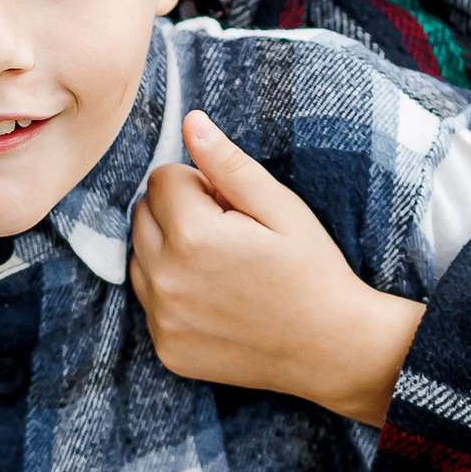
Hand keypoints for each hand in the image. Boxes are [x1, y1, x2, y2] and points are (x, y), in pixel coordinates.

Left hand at [131, 111, 425, 425]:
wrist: (331, 348)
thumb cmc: (312, 270)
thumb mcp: (279, 207)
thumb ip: (227, 164)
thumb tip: (190, 123)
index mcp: (193, 235)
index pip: (162, 178)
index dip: (201, 185)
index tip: (234, 209)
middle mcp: (166, 280)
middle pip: (142, 214)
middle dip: (178, 214)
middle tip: (229, 236)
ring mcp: (163, 319)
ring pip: (139, 258)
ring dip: (169, 252)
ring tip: (221, 268)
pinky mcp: (166, 348)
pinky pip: (150, 301)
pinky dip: (173, 293)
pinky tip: (216, 300)